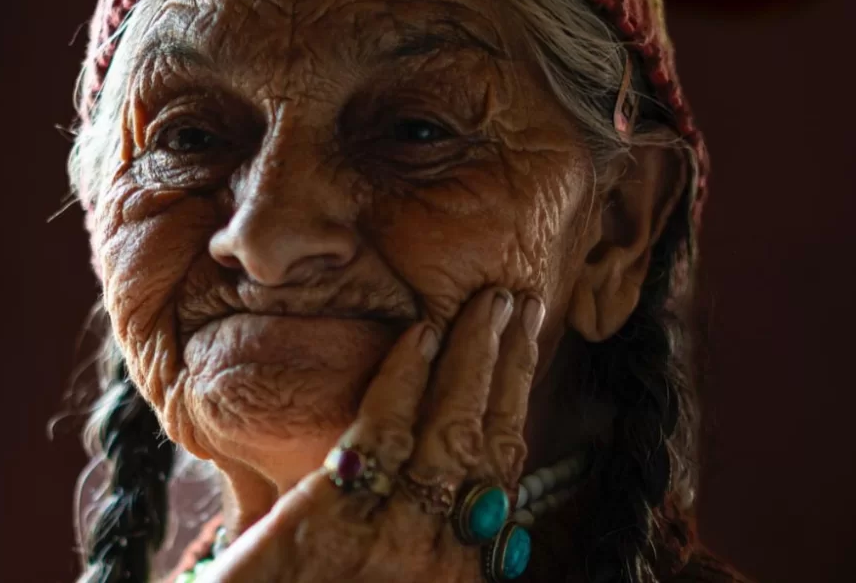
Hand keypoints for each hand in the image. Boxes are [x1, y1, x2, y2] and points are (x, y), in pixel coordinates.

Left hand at [197, 287, 544, 582]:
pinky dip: (406, 376)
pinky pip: (385, 431)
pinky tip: (421, 332)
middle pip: (488, 439)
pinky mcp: (333, 523)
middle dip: (508, 364)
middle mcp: (441, 553)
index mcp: (458, 570)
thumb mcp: (393, 581)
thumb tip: (453, 500)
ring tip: (490, 301)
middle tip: (518, 303)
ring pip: (453, 427)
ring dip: (475, 355)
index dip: (516, 399)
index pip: (502, 467)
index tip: (522, 348)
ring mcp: (393, 538)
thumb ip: (422, 545)